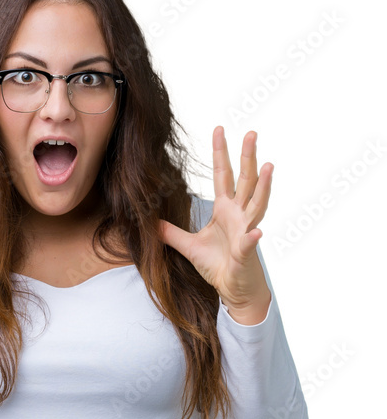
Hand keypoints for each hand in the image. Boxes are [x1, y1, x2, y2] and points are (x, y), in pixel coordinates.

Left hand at [158, 127, 272, 318]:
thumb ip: (170, 233)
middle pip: (245, 180)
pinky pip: (250, 244)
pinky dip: (252, 238)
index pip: (223, 175)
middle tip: (250, 133)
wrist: (233, 289)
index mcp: (224, 209)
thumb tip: (149, 222)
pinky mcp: (246, 253)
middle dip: (247, 157)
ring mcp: (246, 231)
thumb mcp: (188, 246)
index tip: (219, 130)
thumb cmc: (217, 265)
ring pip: (257, 204)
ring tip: (268, 166)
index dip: (220, 153)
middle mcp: (239, 215)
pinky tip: (257, 232)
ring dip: (263, 186)